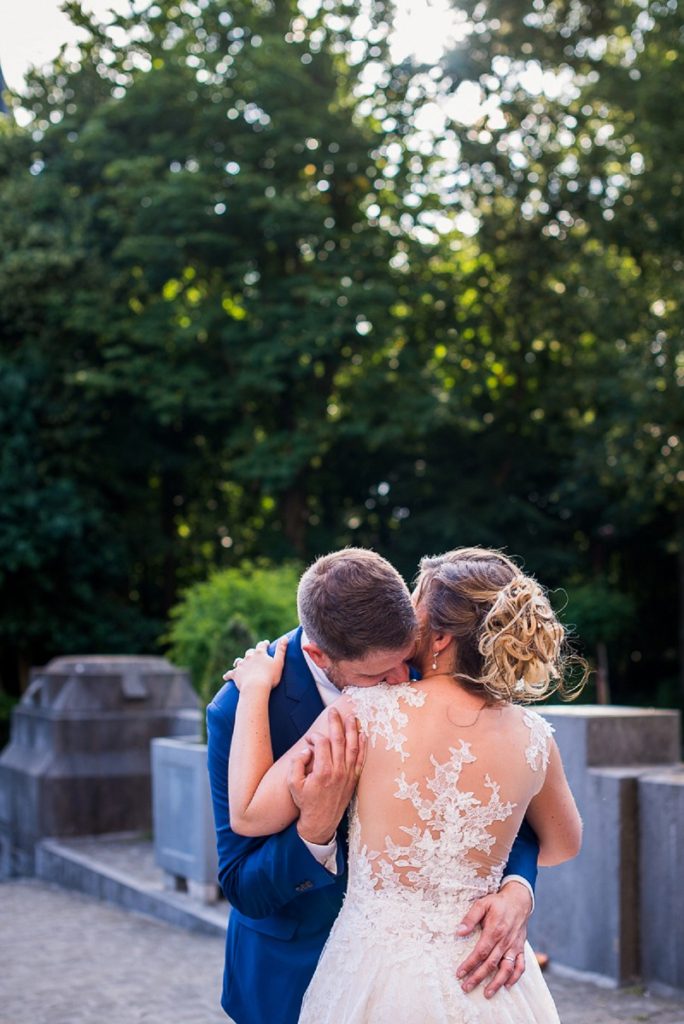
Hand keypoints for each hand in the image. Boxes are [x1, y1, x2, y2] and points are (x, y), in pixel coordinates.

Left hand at [223, 637, 287, 691]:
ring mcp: (241, 665)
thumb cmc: (269, 677)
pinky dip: (228, 675)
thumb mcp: (278, 663)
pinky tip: (225, 676)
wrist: (255, 687)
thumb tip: (285, 637)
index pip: (262, 645)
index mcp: (260, 653)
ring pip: (239, 661)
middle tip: (254, 654)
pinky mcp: (235, 674)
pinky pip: (230, 674)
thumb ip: (281, 650)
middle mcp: (249, 657)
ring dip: (240, 662)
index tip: (266, 643)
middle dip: (252, 653)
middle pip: (250, 652)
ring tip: (240, 663)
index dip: (264, 644)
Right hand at [288, 708, 365, 845]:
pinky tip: (362, 735)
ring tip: (351, 717)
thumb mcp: (292, 785)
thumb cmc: (306, 802)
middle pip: (339, 740)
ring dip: (352, 730)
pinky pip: (360, 759)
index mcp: (322, 771)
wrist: (320, 821)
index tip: (309, 739)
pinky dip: (363, 746)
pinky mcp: (353, 779)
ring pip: (352, 747)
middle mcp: (338, 771)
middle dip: (336, 723)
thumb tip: (306, 750)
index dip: (315, 737)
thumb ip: (296, 764)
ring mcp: (348, 775)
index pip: (322, 744)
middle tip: (333, 711)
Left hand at [455, 881, 531, 997]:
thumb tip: (459, 932)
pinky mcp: (520, 948)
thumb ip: (470, 918)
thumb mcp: (482, 904)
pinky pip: (520, 966)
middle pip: (491, 964)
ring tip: (487, 994)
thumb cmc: (498, 902)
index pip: (480, 952)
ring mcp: (514, 946)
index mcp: (494, 931)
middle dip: (478, 977)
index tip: (459, 974)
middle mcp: (505, 941)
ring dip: (497, 983)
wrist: (519, 900)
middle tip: (466, 988)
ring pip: (506, 969)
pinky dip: (515, 977)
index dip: (469, 964)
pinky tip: (507, 985)